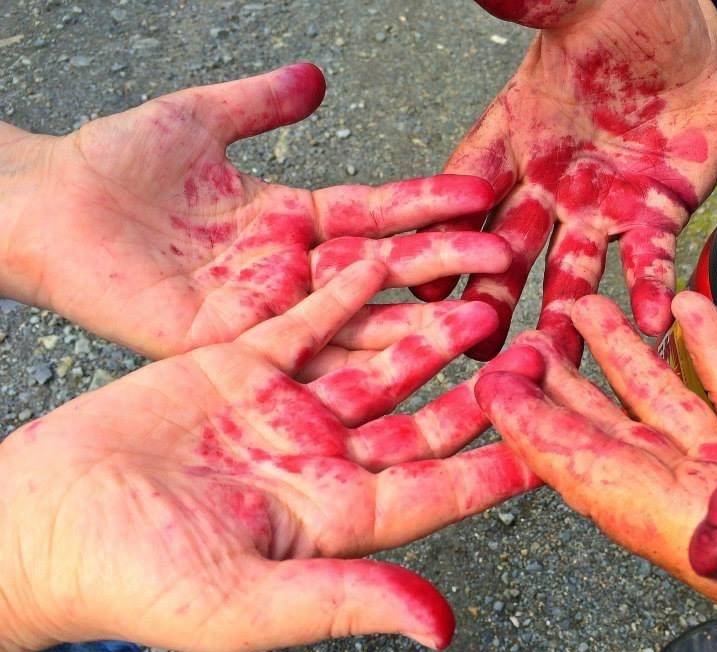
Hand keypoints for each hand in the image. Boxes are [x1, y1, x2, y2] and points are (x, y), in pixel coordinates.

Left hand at [0, 64, 508, 357]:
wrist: (47, 209)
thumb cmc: (115, 163)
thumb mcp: (202, 120)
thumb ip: (261, 102)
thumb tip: (317, 78)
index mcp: (289, 223)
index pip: (377, 213)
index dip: (428, 204)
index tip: (483, 194)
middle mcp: (289, 274)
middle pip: (383, 272)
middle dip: (446, 264)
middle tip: (508, 261)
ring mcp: (265, 314)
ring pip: (358, 317)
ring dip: (420, 317)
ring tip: (482, 312)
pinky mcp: (234, 345)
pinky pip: (306, 347)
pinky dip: (357, 348)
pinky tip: (407, 343)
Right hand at [0, 261, 541, 651]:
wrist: (44, 522)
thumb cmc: (133, 577)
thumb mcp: (245, 600)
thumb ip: (345, 600)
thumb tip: (437, 627)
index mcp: (334, 518)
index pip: (436, 490)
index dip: (494, 466)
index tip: (548, 440)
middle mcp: (321, 460)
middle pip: (420, 420)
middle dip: (478, 388)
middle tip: (534, 354)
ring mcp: (285, 408)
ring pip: (375, 362)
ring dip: (424, 331)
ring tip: (478, 300)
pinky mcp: (241, 366)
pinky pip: (306, 322)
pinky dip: (343, 293)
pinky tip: (384, 265)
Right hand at [414, 0, 716, 359]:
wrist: (712, 42)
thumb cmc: (636, 21)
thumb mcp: (578, 7)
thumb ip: (534, 7)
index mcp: (518, 135)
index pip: (469, 182)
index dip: (444, 223)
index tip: (419, 268)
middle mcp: (552, 182)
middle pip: (509, 245)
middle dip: (491, 291)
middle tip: (474, 338)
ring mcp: (602, 206)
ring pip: (573, 271)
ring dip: (561, 315)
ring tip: (549, 359)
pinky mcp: (655, 215)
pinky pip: (649, 258)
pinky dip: (647, 288)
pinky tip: (644, 322)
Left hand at [476, 292, 716, 651]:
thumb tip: (711, 534)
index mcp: (706, 532)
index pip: (596, 476)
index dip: (539, 433)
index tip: (495, 387)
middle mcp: (709, 502)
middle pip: (610, 438)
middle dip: (558, 390)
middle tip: (518, 340)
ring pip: (663, 405)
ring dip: (620, 359)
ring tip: (585, 310)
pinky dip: (707, 348)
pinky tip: (687, 308)